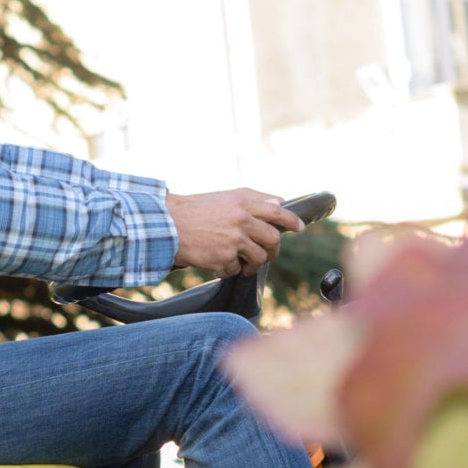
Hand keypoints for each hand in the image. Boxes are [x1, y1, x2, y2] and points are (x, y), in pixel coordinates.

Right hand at [166, 189, 304, 277]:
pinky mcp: (224, 257)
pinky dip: (229, 270)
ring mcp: (234, 239)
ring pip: (259, 257)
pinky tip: (218, 265)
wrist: (167, 226)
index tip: (299, 227)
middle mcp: (242, 219)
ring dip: (252, 264)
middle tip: (266, 255)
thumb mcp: (224, 197)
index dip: (291, 220)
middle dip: (272, 250)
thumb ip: (252, 200)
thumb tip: (279, 203)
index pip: (277, 211)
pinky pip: (236, 269)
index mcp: (243, 201)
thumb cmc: (194, 211)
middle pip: (273, 239)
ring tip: (241, 264)